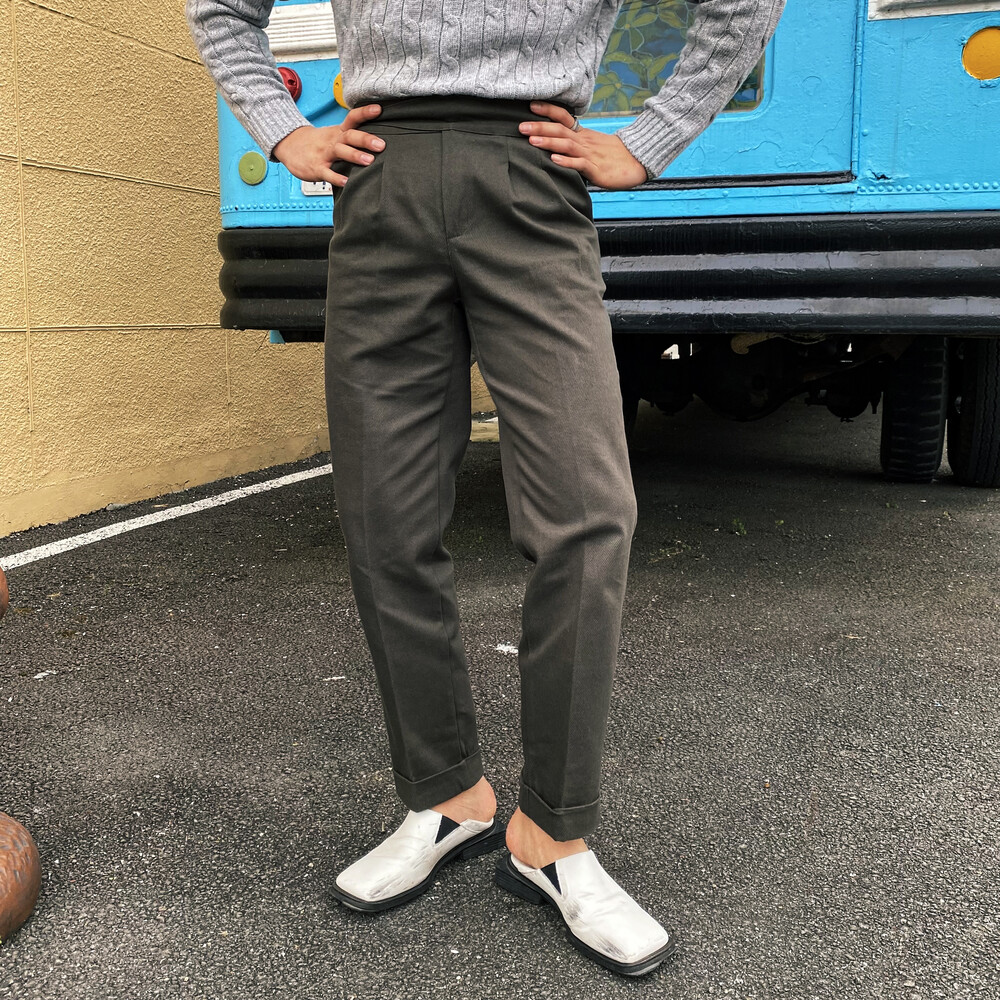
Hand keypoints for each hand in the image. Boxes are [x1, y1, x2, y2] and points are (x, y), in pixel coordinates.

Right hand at [272, 104, 383, 186]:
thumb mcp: (333, 134)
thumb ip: (352, 136)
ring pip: (340, 152)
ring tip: (369, 160)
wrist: (289, 145)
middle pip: (349, 136)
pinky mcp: (316, 167)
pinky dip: (336, 177)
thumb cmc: (317, 142)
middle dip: (365, 139)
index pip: (352, 118)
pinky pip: (327, 173)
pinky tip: (345, 181)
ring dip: (354, 155)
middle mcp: (332, 140)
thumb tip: (376, 140)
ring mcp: (323, 153)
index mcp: (338, 131)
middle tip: (381, 145)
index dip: (365, 113)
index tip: (379, 109)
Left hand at [518, 101, 647, 190]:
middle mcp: (584, 142)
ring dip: (549, 142)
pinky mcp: (596, 169)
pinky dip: (567, 162)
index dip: (548, 111)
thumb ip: (574, 145)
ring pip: (567, 145)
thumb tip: (554, 145)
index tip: (531, 105)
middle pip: (560, 130)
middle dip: (539, 127)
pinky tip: (554, 160)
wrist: (637, 162)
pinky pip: (579, 164)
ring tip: (531, 141)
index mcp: (582, 135)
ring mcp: (589, 154)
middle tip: (520, 126)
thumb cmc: (612, 156)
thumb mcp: (591, 146)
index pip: (563, 118)